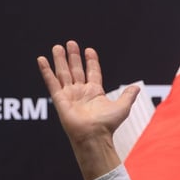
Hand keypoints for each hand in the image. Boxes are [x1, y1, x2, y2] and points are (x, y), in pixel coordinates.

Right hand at [37, 40, 136, 179]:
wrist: (94, 136)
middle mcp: (82, 92)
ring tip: (58, 47)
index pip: (93, 72)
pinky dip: (46, 71)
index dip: (91, 61)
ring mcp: (70, 95)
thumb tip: (137, 87)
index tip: (89, 50)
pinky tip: (42, 59)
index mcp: (96, 93)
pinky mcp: (59, 99)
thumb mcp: (122, 107)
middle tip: (71, 43)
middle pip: (76, 70)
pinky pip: (51, 82)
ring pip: (63, 73)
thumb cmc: (108, 125)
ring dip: (60, 60)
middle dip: (74, 57)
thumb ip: (128, 95)